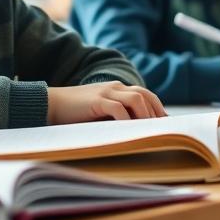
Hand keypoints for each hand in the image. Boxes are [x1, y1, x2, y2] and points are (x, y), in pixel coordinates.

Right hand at [47, 82, 166, 123]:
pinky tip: (131, 131)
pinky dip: (127, 120)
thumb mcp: (100, 112)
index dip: (158, 108)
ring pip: (136, 98)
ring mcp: (106, 92)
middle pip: (145, 95)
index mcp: (117, 89)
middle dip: (157, 112)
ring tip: (151, 131)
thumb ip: (117, 116)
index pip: (145, 94)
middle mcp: (115, 87)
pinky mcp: (97, 100)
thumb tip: (136, 132)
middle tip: (165, 130)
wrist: (52, 104)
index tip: (167, 124)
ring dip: (146, 114)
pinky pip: (118, 108)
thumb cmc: (76, 113)